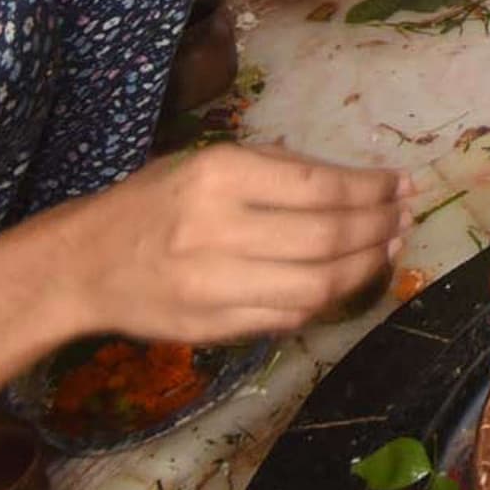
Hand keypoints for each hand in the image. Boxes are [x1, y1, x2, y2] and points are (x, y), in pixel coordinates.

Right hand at [44, 143, 405, 343]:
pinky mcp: (213, 327)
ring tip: (386, 249)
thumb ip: (275, 170)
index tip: (401, 185)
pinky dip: (324, 301)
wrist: (84, 264)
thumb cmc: (153, 202)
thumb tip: (354, 184)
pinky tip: (343, 281)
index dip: (371, 189)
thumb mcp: (207, 161)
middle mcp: (219, 229)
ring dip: (363, 268)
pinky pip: (288, 318)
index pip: (319, 186)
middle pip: (326, 237)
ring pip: (316, 286)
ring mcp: (215, 285)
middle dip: (377, 228)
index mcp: (220, 175)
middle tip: (404, 218)